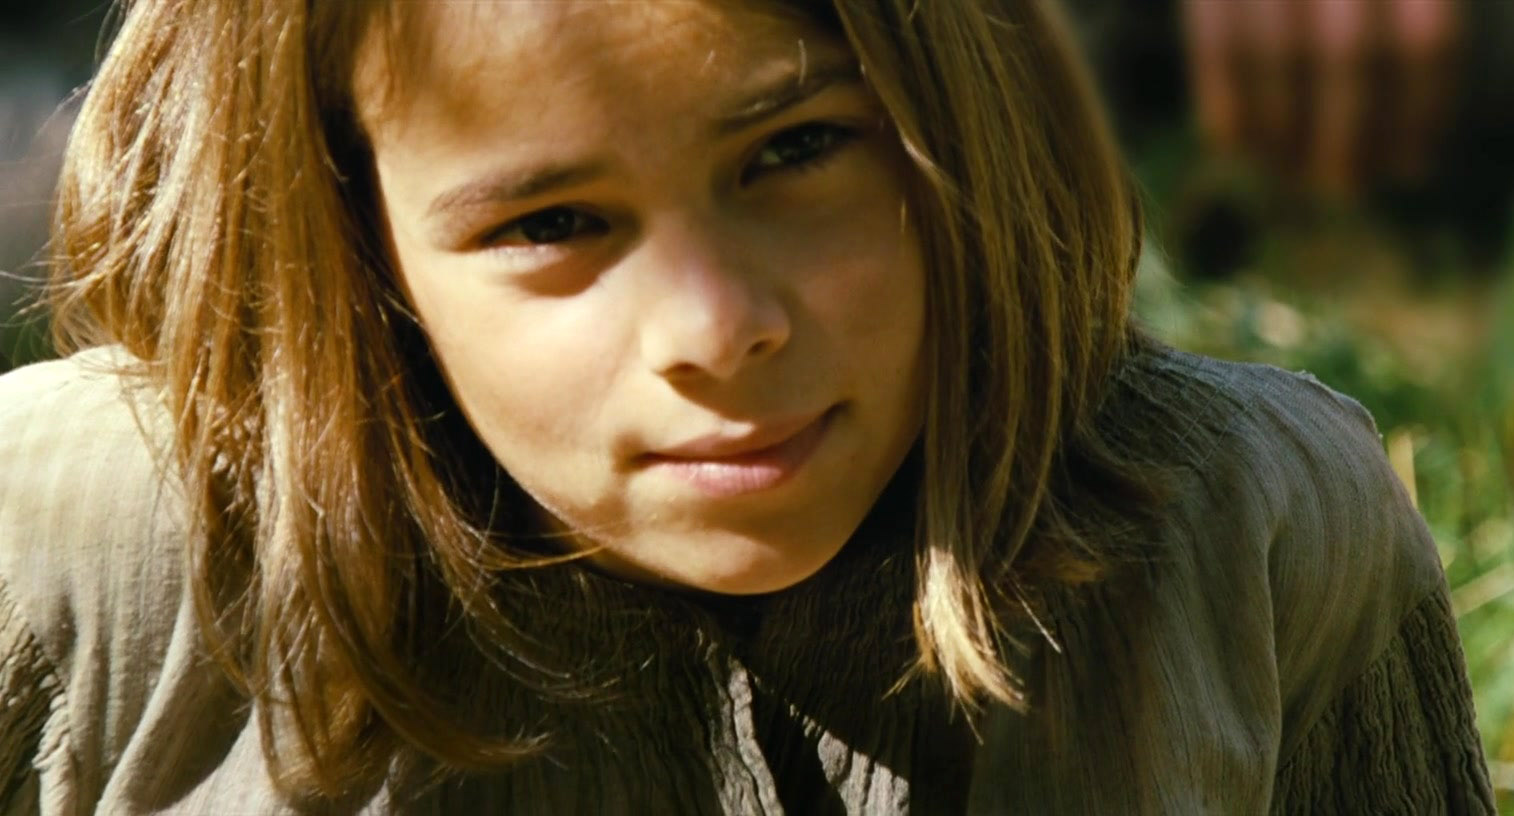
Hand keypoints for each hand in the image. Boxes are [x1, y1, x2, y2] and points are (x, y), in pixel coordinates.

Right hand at [1183, 0, 1459, 194]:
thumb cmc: (1324, 0)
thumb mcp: (1371, 9)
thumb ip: (1391, 51)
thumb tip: (1401, 156)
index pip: (1423, 42)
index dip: (1419, 114)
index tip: (1409, 165)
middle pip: (1348, 56)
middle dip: (1346, 136)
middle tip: (1342, 187)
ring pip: (1281, 56)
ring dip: (1283, 131)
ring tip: (1286, 170)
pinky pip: (1218, 47)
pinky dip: (1225, 105)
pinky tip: (1233, 144)